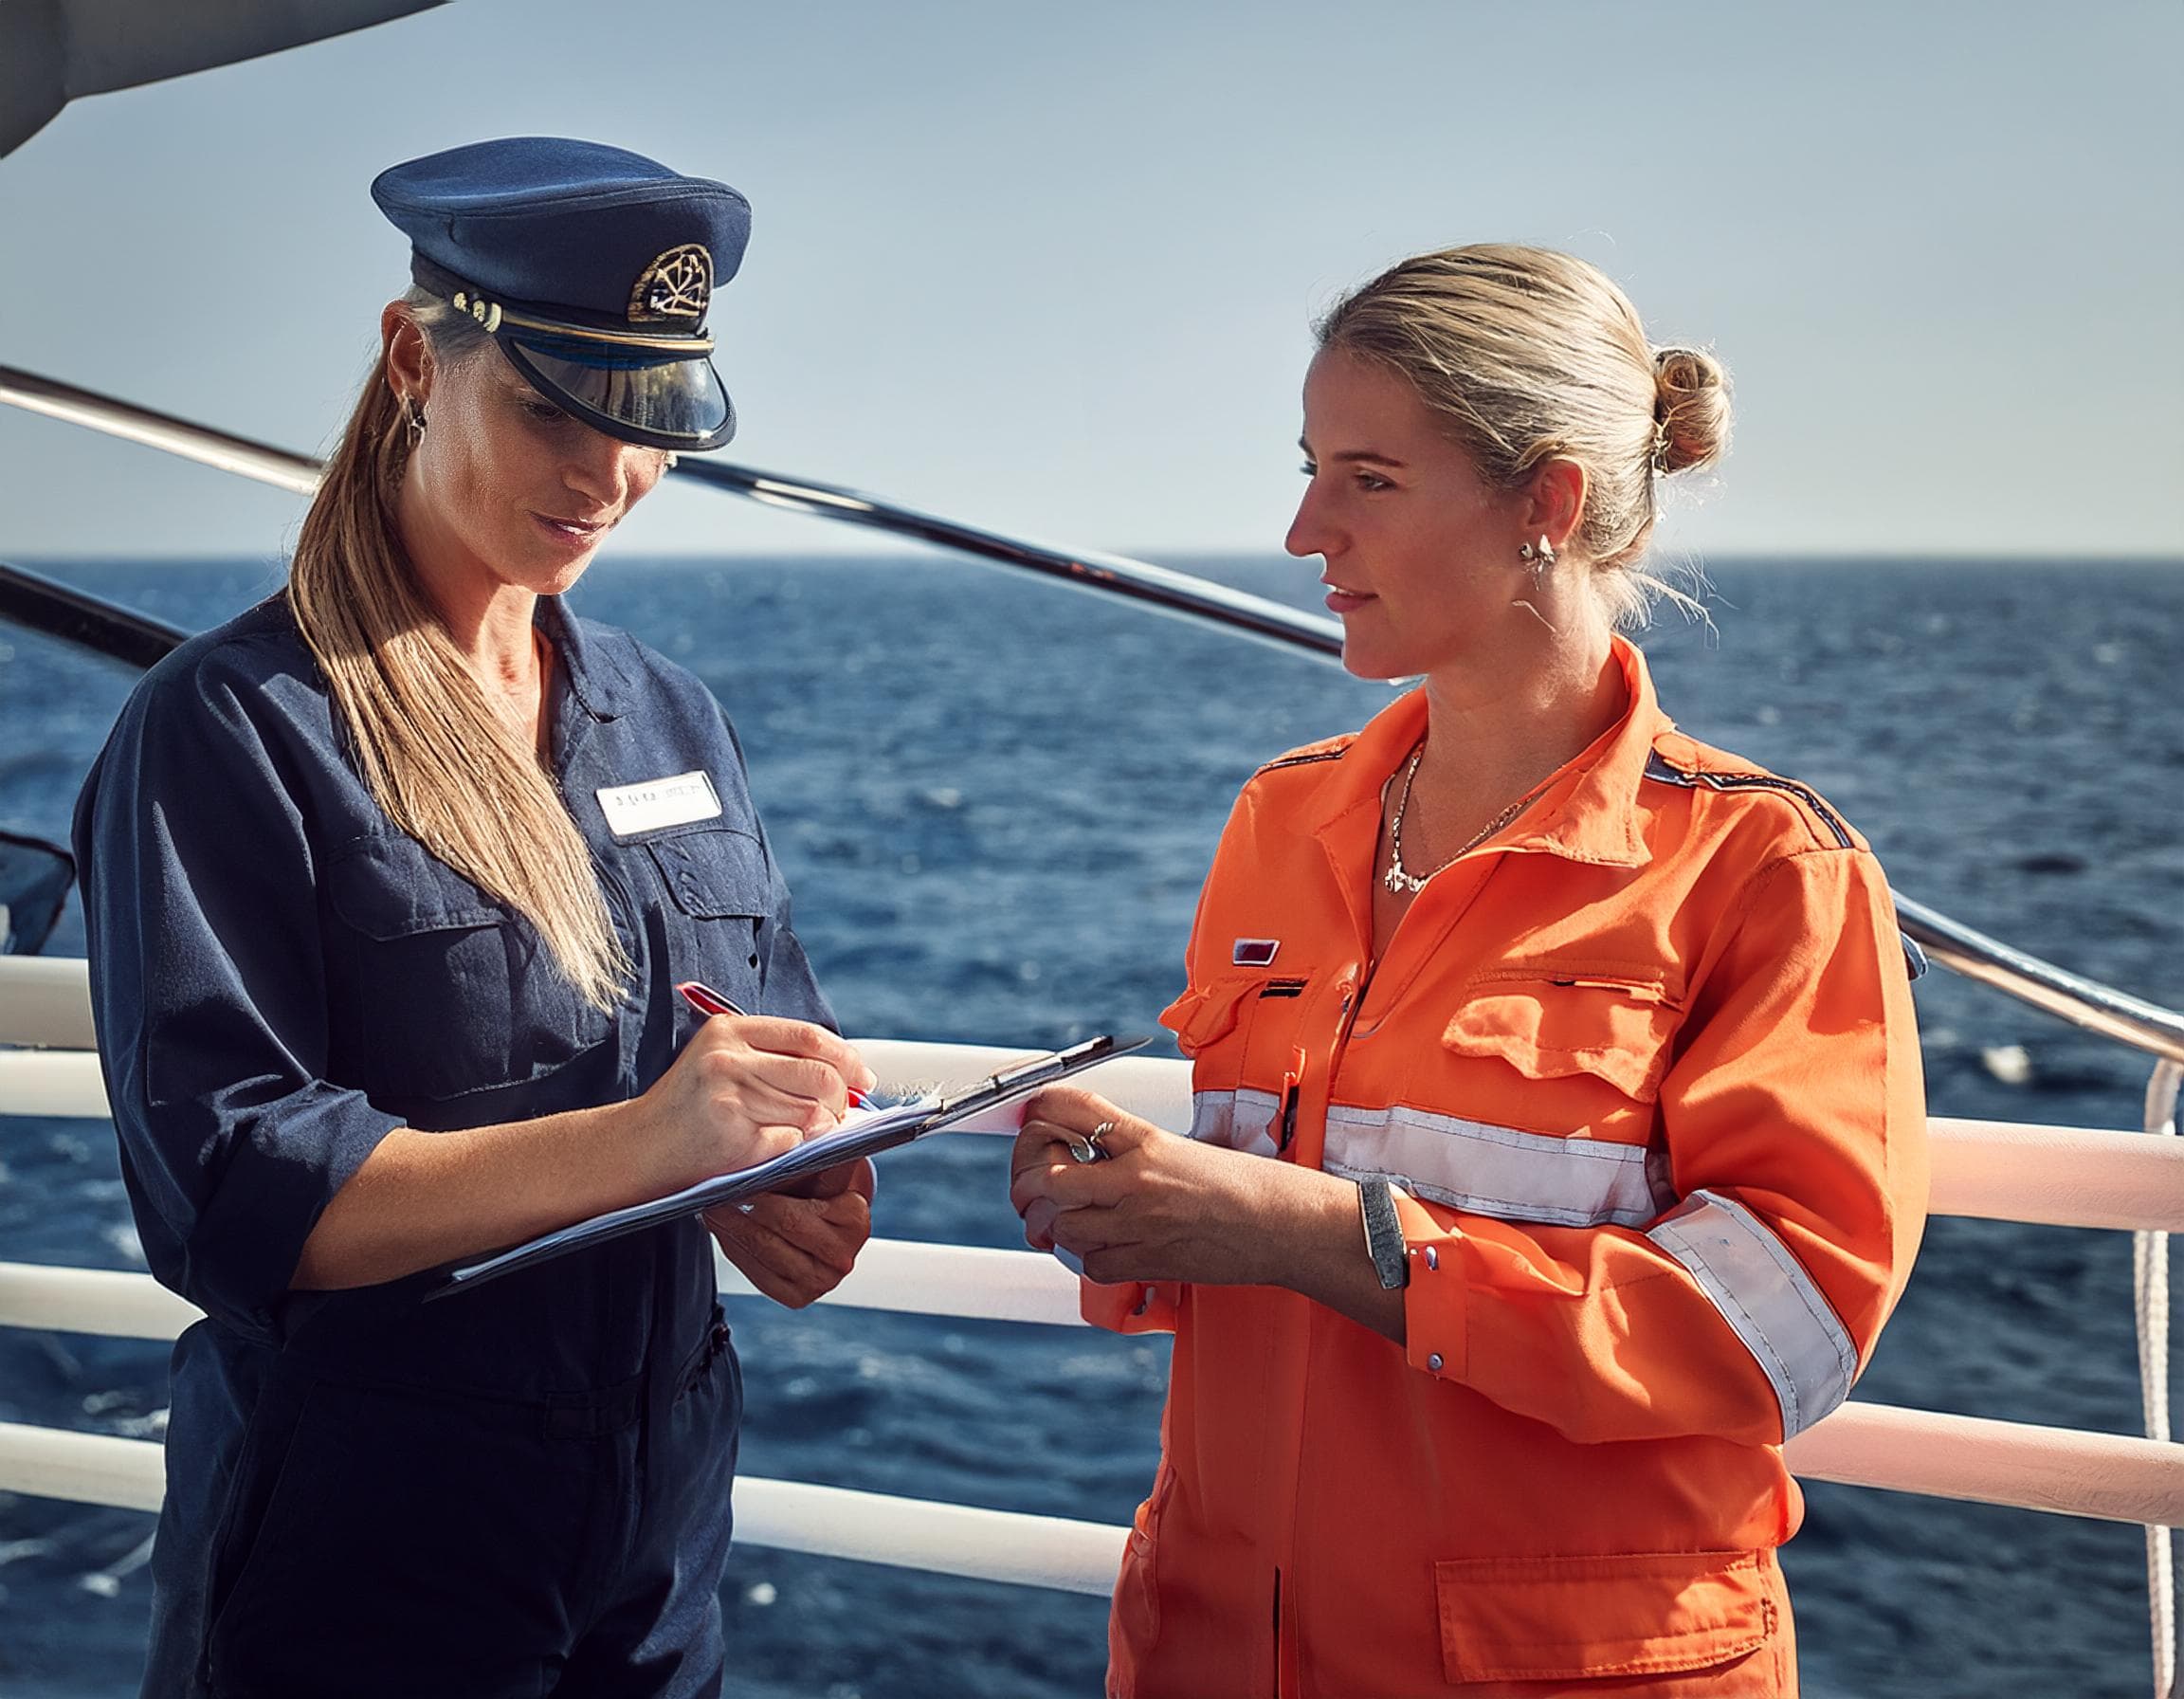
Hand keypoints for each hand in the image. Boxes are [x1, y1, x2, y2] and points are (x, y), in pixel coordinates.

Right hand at [633, 1015, 877, 1195]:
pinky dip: (790, 1148)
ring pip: (810, 1113)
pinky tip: (768, 1147)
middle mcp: (728, 1059)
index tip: (864, 1078)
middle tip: (839, 1113)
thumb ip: (773, 1057)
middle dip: (840, 1099)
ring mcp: (730, 1098)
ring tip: (800, 1132)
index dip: (846, 1059)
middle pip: (819, 1075)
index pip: (809, 1037)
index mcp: (729, 1031)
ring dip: (818, 1128)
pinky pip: (790, 1143)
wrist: (637, 1147)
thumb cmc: (688, 1106)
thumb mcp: (721, 1061)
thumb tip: (845, 1074)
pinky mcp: (733, 1137)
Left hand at [706, 1158, 874, 1307]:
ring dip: (733, 1228)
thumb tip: (787, 1135)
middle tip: (717, 1193)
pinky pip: (758, 1275)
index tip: (738, 1179)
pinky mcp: (798, 1296)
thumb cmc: (820, 1189)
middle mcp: (842, 1257)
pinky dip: (736, 1251)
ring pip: (765, 1251)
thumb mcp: (824, 1167)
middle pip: (782, 1229)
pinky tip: (724, 1231)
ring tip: (713, 1209)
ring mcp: (821, 1280)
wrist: (827, 1224)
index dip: (765, 1193)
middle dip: (744, 1208)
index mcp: (855, 1221)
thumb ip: (813, 1154)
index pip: (799, 1210)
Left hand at [1008, 1085, 1289, 1286]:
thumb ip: (1131, 1148)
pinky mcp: (1146, 1261)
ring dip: (1053, 1225)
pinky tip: (1102, 1246)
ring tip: (1067, 1220)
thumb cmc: (1243, 1185)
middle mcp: (1135, 1176)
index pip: (1069, 1107)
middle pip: (1045, 1175)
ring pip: (1059, 1225)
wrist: (1283, 1225)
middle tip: (1031, 1187)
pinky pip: (1089, 1264)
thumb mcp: (1182, 1147)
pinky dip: (1086, 1257)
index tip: (1032, 1122)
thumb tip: (1081, 1152)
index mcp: (1146, 1137)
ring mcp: (1138, 1221)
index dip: (1037, 1113)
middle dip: (1026, 1183)